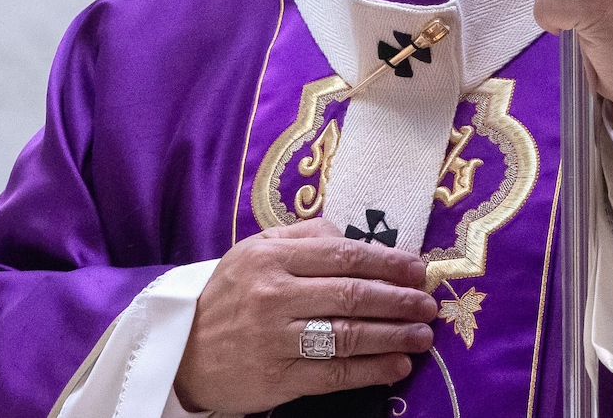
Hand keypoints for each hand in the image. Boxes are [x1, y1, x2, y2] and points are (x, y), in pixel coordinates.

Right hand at [174, 219, 436, 413]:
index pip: (342, 255)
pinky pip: (336, 373)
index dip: (387, 262)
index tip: (417, 268)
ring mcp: (276, 339)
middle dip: (399, 299)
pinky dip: (373, 370)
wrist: (183, 352)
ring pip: (348, 334)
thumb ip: (301, 237)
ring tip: (423, 335)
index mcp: (269, 258)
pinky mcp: (279, 378)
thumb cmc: (227, 297)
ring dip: (394, 335)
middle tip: (429, 303)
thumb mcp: (253, 252)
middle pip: (351, 294)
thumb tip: (350, 235)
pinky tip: (398, 366)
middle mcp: (273, 295)